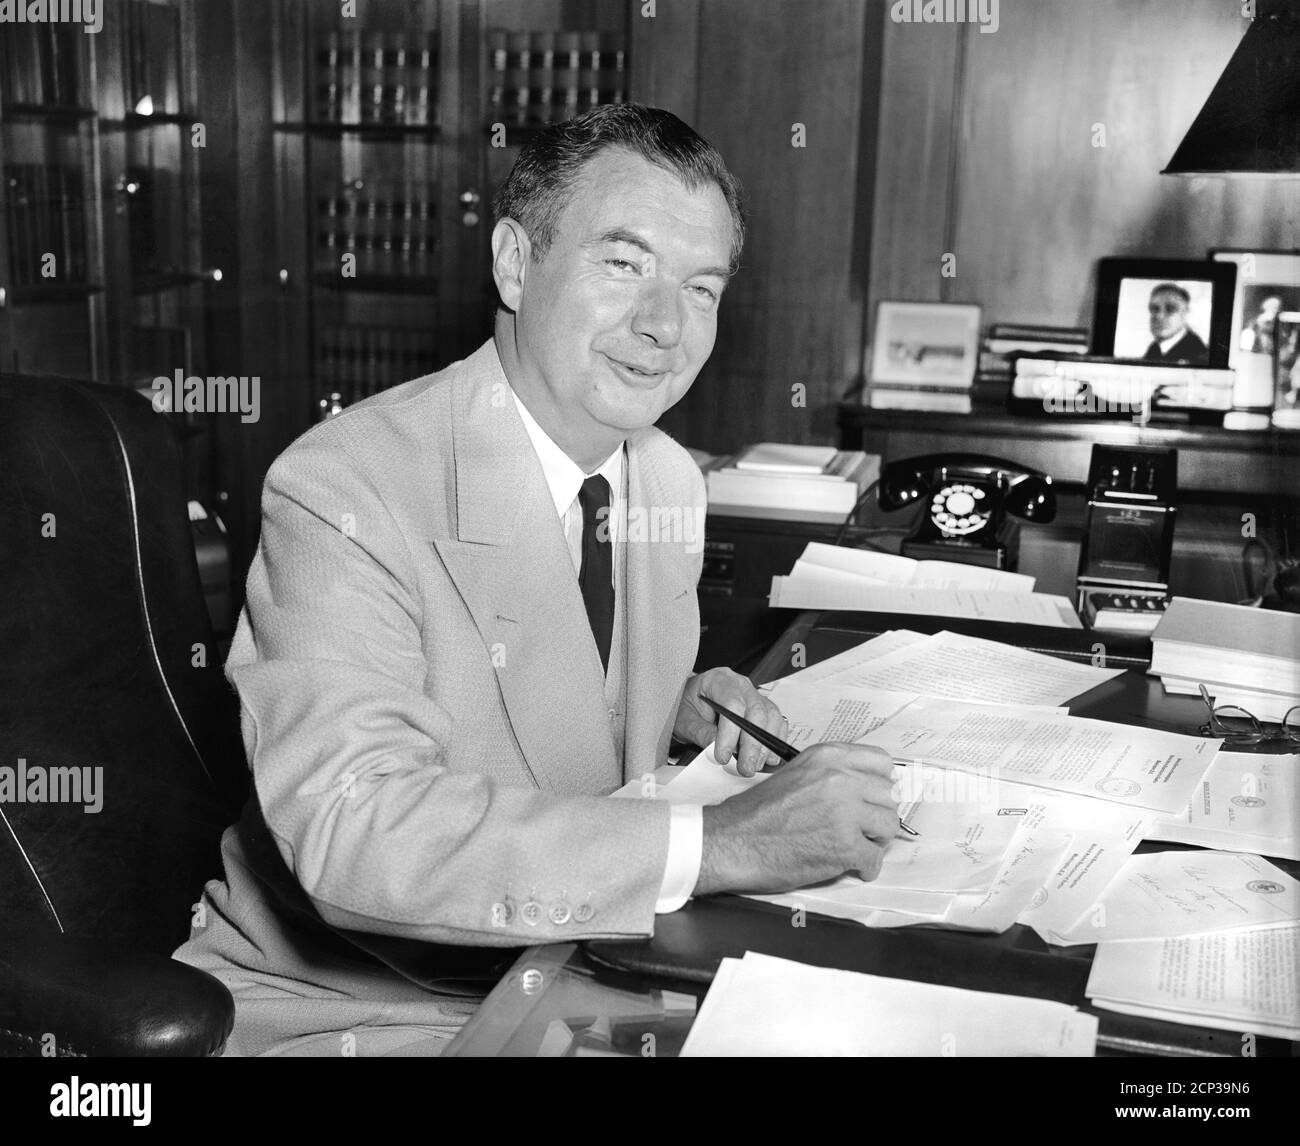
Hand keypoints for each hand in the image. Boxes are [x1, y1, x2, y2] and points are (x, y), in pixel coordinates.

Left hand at [674, 667, 787, 775]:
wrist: (691, 701)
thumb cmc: (686, 707)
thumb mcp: (684, 720)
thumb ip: (699, 731)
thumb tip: (715, 746)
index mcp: (719, 680)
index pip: (732, 703)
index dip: (730, 732)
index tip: (723, 756)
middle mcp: (740, 685)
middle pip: (756, 711)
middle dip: (752, 744)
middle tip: (745, 767)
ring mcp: (754, 695)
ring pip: (771, 716)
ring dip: (766, 745)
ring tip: (755, 765)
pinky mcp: (763, 708)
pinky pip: (777, 722)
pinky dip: (775, 741)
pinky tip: (768, 758)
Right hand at [696, 742, 899, 893]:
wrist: (732, 841)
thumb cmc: (757, 813)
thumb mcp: (796, 773)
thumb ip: (831, 774)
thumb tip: (866, 786)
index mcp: (828, 757)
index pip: (882, 761)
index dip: (880, 782)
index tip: (874, 796)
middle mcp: (840, 779)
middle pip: (889, 796)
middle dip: (877, 815)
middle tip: (861, 828)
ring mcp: (844, 813)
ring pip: (889, 826)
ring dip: (875, 840)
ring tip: (855, 846)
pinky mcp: (844, 847)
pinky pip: (875, 859)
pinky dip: (865, 867)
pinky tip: (850, 866)